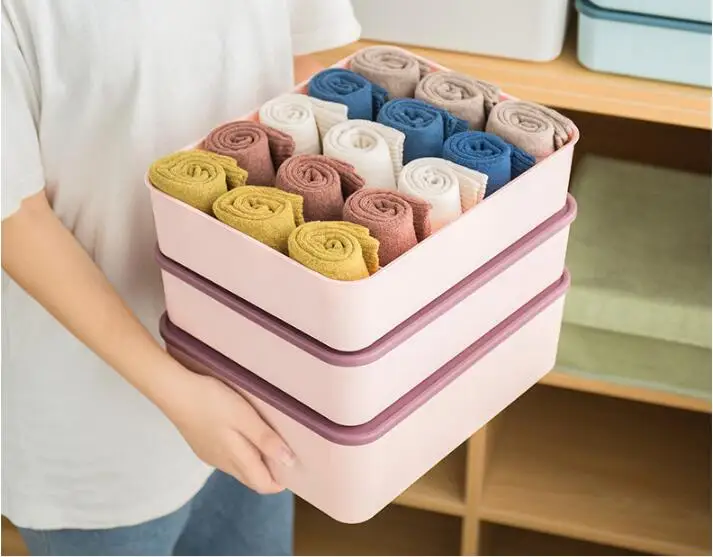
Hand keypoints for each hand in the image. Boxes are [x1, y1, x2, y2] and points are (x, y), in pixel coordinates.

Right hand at [160, 366, 294, 493]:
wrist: (174, 391)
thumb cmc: (212, 402)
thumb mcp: (245, 417)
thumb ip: (266, 440)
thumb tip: (290, 463)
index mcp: (236, 459)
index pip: (262, 484)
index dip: (280, 481)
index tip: (296, 468)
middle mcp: (223, 463)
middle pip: (252, 478)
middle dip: (271, 472)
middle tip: (288, 453)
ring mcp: (210, 455)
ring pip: (239, 467)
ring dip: (256, 460)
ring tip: (270, 440)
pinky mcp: (201, 444)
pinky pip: (227, 456)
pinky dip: (241, 452)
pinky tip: (244, 433)